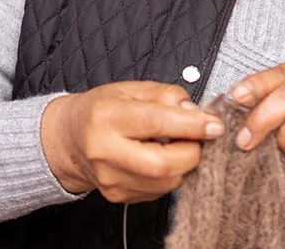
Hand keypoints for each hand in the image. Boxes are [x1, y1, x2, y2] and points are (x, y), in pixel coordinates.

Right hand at [40, 81, 223, 202]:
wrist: (69, 138)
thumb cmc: (102, 109)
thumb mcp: (132, 88)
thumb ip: (169, 96)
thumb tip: (197, 114)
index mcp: (107, 117)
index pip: (157, 123)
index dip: (192, 125)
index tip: (215, 125)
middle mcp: (105, 152)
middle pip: (163, 164)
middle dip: (193, 151)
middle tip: (199, 136)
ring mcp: (110, 179)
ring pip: (166, 182)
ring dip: (184, 163)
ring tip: (178, 144)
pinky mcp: (117, 196)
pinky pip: (159, 191)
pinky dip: (171, 174)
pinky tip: (163, 157)